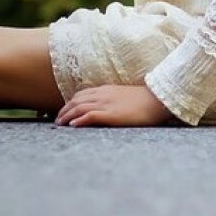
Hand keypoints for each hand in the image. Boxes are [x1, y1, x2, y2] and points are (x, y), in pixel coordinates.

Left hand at [54, 83, 173, 127]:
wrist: (157, 100)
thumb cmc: (144, 100)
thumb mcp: (125, 96)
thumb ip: (113, 99)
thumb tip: (105, 108)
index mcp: (106, 90)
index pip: (82, 94)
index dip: (70, 103)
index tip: (64, 112)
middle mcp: (103, 95)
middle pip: (77, 100)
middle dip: (64, 110)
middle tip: (57, 121)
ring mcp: (107, 104)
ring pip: (80, 107)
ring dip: (67, 115)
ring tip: (60, 124)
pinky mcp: (111, 114)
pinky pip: (90, 115)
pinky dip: (79, 119)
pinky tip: (73, 125)